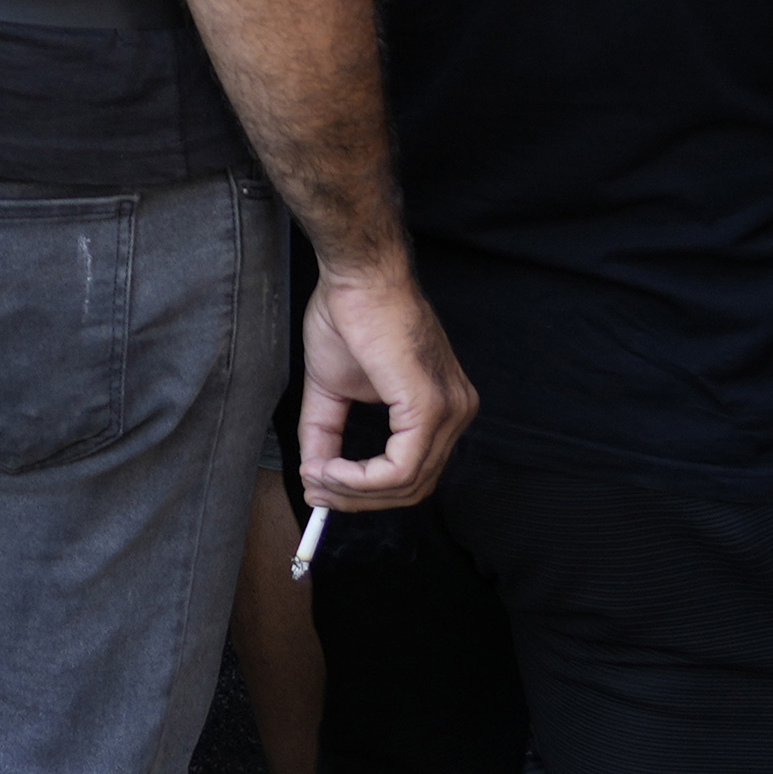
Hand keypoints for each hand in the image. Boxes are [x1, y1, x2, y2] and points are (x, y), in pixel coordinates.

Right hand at [296, 261, 474, 513]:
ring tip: (317, 475)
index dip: (366, 492)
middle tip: (315, 491)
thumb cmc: (350, 314)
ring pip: (407, 484)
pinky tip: (330, 468)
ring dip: (354, 491)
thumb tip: (315, 478)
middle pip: (413, 487)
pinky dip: (360, 479)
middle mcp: (457, 411)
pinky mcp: (430, 405)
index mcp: (443, 406)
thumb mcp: (334, 388)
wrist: (357, 274)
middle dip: (358, 499)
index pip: (415, 472)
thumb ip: (327, 434)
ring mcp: (450, 410)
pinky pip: (400, 468)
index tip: (322, 489)